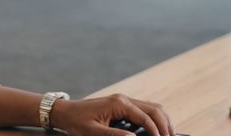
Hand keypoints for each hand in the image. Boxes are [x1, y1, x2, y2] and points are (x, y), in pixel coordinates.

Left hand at [50, 94, 174, 135]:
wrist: (65, 111)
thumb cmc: (77, 122)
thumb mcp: (93, 131)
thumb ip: (115, 135)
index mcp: (118, 104)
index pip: (145, 117)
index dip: (156, 132)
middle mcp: (124, 99)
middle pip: (155, 109)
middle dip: (165, 126)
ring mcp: (124, 101)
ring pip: (152, 108)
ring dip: (162, 122)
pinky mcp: (122, 105)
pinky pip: (144, 110)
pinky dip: (154, 120)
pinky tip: (155, 132)